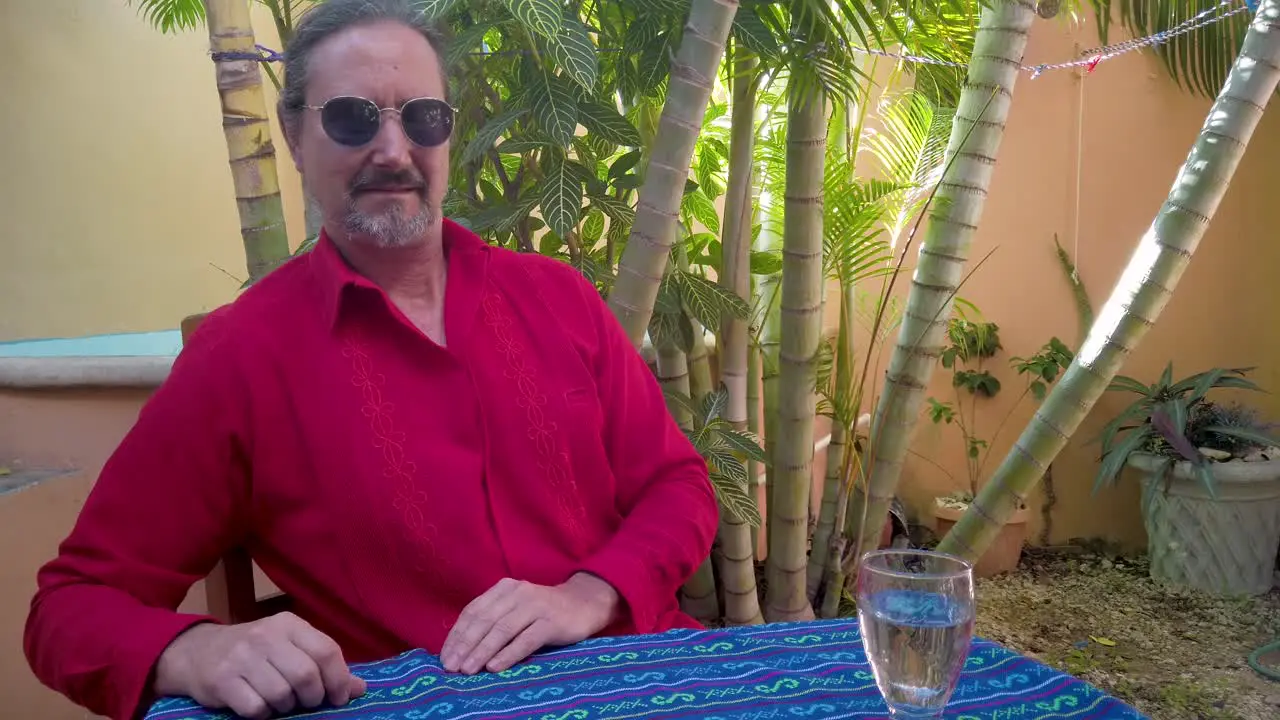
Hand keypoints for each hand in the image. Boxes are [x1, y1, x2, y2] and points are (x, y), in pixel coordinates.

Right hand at [153, 612, 366, 719]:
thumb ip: (324, 664)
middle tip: (306, 702)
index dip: (339, 679)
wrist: (197, 652)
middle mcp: (265, 636)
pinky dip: (263, 714)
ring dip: (286, 707)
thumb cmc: (255, 652)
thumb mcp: (290, 648)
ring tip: (280, 702)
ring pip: (281, 694)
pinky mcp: (222, 680)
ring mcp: (242, 658)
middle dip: (312, 697)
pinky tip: (259, 706)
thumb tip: (359, 688)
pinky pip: (256, 708)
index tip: (338, 697)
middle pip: (306, 675)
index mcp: (288, 624)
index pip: (326, 651)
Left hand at [440, 573, 619, 674]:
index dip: (457, 635)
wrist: (584, 603)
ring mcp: (536, 606)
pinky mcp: (552, 622)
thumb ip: (493, 620)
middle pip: (484, 620)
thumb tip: (461, 649)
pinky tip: (494, 667)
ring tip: (467, 670)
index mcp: (504, 589)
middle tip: (451, 667)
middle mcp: (518, 593)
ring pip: (502, 630)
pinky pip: (526, 640)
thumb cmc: (543, 611)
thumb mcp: (515, 608)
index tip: (444, 657)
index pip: (473, 611)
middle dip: (465, 645)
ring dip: (482, 651)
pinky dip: (508, 654)